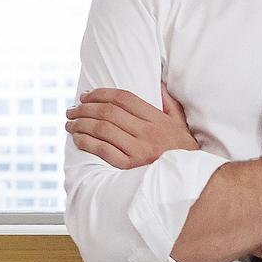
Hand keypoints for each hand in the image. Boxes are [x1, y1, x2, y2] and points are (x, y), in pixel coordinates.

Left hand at [66, 82, 199, 168]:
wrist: (190, 178)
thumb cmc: (183, 150)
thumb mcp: (180, 122)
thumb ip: (168, 102)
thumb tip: (157, 82)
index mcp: (157, 119)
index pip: (124, 99)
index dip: (101, 93)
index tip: (86, 95)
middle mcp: (147, 133)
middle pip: (109, 112)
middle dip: (85, 108)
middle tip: (73, 109)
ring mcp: (138, 151)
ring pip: (103, 130)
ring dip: (81, 124)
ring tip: (71, 122)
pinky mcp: (130, 167)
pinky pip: (103, 151)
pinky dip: (87, 142)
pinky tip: (78, 138)